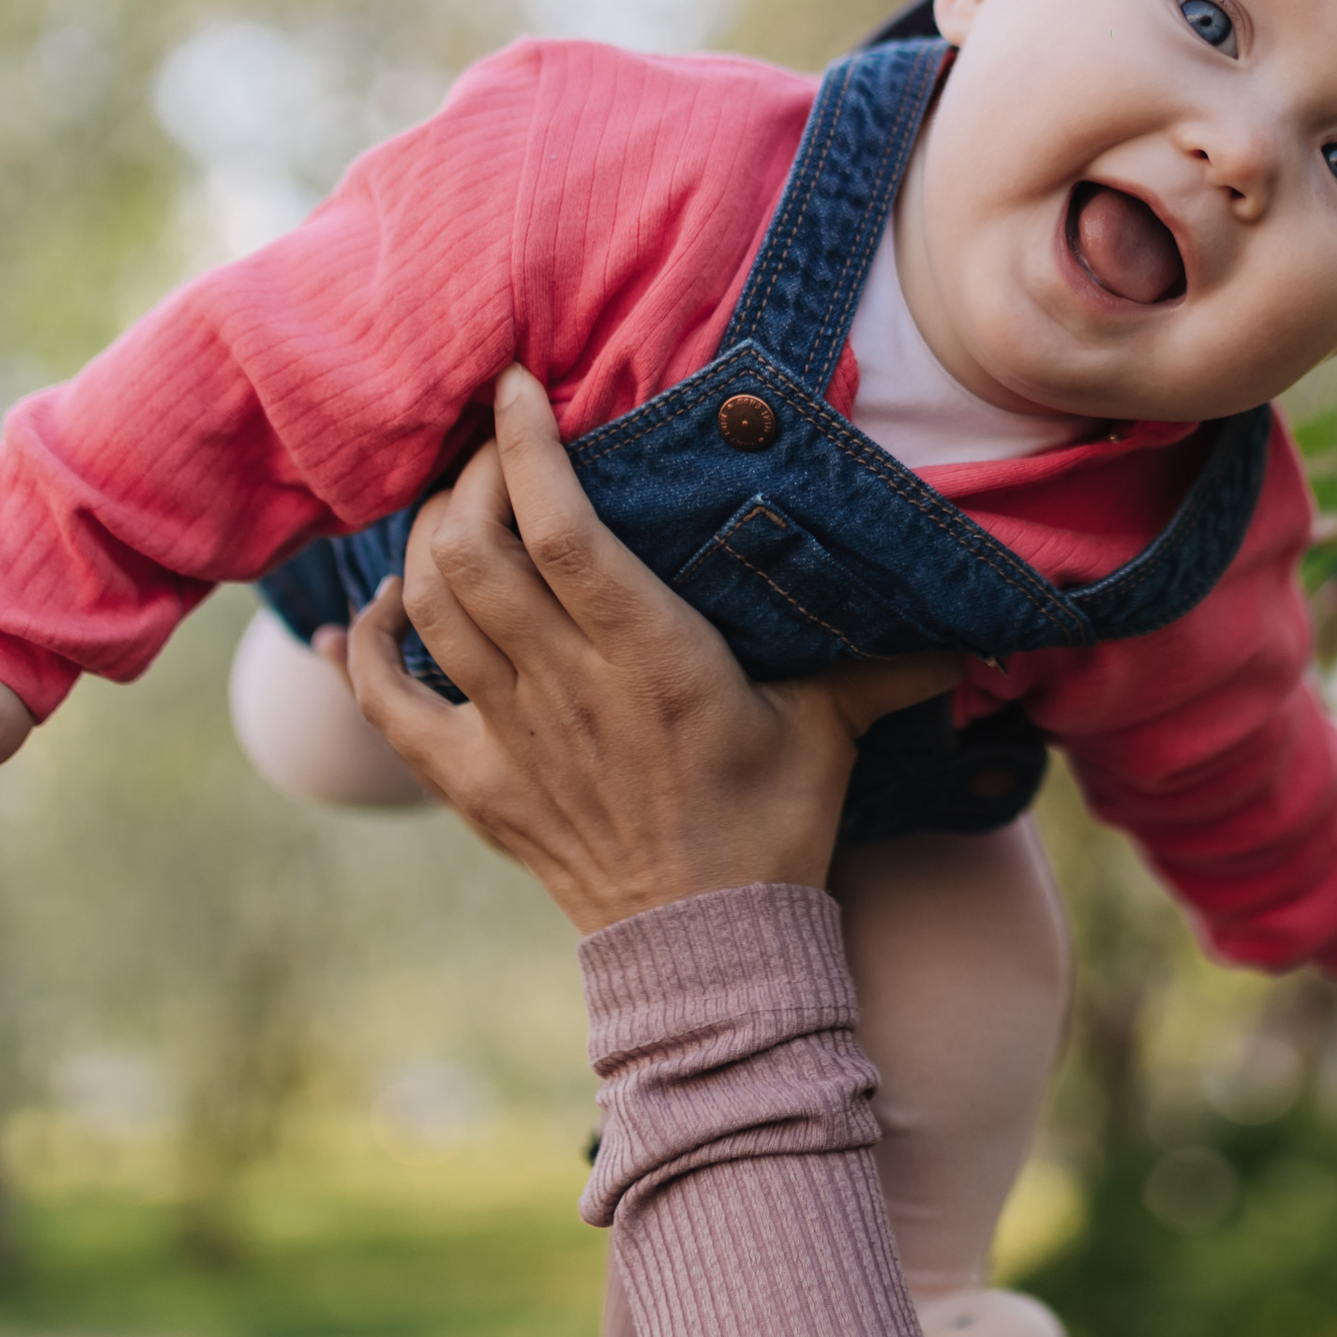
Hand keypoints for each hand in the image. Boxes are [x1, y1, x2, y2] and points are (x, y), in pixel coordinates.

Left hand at [324, 365, 961, 931]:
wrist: (707, 949)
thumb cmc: (773, 824)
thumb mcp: (831, 729)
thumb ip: (887, 662)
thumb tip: (972, 624)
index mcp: (651, 654)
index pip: (562, 527)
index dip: (526, 448)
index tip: (518, 387)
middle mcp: (567, 684)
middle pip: (472, 550)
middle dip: (467, 478)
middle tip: (492, 444)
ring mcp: (509, 734)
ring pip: (429, 606)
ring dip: (424, 539)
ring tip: (453, 503)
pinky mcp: (472, 783)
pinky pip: (386, 702)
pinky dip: (364, 641)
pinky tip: (380, 603)